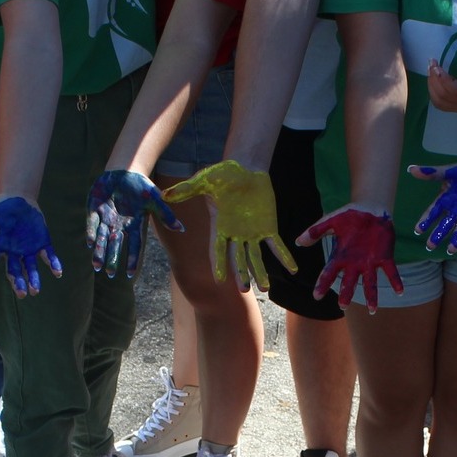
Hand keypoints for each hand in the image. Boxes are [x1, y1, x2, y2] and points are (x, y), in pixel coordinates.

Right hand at [0, 195, 61, 296]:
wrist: (18, 199)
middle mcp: (14, 252)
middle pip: (15, 271)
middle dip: (18, 283)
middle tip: (21, 294)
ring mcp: (28, 250)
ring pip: (31, 268)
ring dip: (34, 279)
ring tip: (35, 290)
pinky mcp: (42, 243)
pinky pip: (48, 256)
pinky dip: (53, 264)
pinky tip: (58, 272)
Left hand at [85, 170, 181, 278]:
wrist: (124, 171)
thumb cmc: (141, 187)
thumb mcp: (155, 199)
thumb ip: (165, 214)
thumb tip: (181, 229)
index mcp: (134, 225)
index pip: (134, 245)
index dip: (132, 259)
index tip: (129, 274)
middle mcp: (119, 226)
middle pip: (116, 245)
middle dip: (112, 258)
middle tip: (110, 274)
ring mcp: (106, 218)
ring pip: (102, 238)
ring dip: (99, 251)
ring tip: (96, 266)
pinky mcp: (95, 209)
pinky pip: (93, 223)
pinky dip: (91, 232)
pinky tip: (90, 243)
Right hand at [163, 160, 296, 290]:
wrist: (246, 168)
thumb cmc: (224, 174)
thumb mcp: (204, 181)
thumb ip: (187, 190)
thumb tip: (164, 195)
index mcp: (221, 227)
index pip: (219, 249)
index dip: (219, 264)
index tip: (220, 280)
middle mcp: (236, 235)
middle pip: (238, 258)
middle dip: (241, 273)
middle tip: (244, 289)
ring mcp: (253, 233)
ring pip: (256, 257)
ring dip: (260, 272)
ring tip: (265, 287)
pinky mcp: (268, 228)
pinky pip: (276, 246)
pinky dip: (284, 258)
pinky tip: (292, 269)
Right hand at [297, 206, 400, 310]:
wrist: (370, 209)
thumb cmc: (349, 216)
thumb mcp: (331, 221)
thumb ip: (316, 231)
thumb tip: (298, 241)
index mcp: (340, 257)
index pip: (328, 273)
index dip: (323, 284)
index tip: (317, 296)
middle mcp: (354, 264)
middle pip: (348, 282)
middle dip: (346, 294)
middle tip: (343, 305)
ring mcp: (370, 262)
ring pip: (369, 283)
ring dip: (371, 296)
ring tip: (373, 310)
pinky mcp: (384, 257)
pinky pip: (390, 271)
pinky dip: (395, 281)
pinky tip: (400, 291)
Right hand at [409, 162, 456, 253]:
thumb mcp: (450, 171)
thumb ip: (432, 173)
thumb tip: (410, 169)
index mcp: (446, 203)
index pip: (433, 213)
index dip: (426, 221)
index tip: (418, 229)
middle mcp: (456, 213)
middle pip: (445, 226)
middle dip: (438, 235)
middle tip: (430, 245)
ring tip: (451, 250)